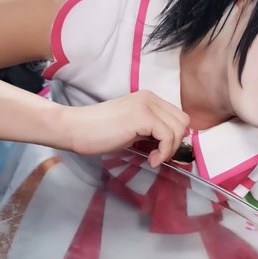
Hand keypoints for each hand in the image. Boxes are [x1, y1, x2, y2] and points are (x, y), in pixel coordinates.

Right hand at [59, 90, 189, 166]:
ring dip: (169, 149)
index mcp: (148, 99)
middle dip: (175, 143)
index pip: (178, 116)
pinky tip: (151, 160)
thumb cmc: (98, 132)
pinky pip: (168, 136)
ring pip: (178, 129)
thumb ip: (150, 131)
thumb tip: (170, 144)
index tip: (160, 152)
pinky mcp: (142, 116)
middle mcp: (150, 98)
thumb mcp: (131, 129)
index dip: (174, 137)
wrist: (74, 128)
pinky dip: (163, 152)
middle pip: (183, 121)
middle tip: (158, 156)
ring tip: (152, 159)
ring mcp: (146, 105)